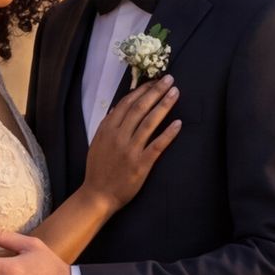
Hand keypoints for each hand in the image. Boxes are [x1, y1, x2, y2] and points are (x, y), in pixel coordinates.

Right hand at [81, 74, 179, 208]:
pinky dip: (168, 133)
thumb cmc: (98, 169)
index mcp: (108, 129)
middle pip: (140, 108)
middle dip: (155, 91)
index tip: (154, 81)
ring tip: (175, 93)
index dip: (142, 90)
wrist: (98, 195)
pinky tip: (178, 123)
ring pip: (149, 123)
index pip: (127, 103)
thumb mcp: (97, 142)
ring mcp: (130, 150)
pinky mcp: (141, 164)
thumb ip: (107, 124)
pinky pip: (157, 146)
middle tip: (169, 80)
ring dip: (163, 106)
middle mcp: (119, 136)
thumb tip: (115, 107)